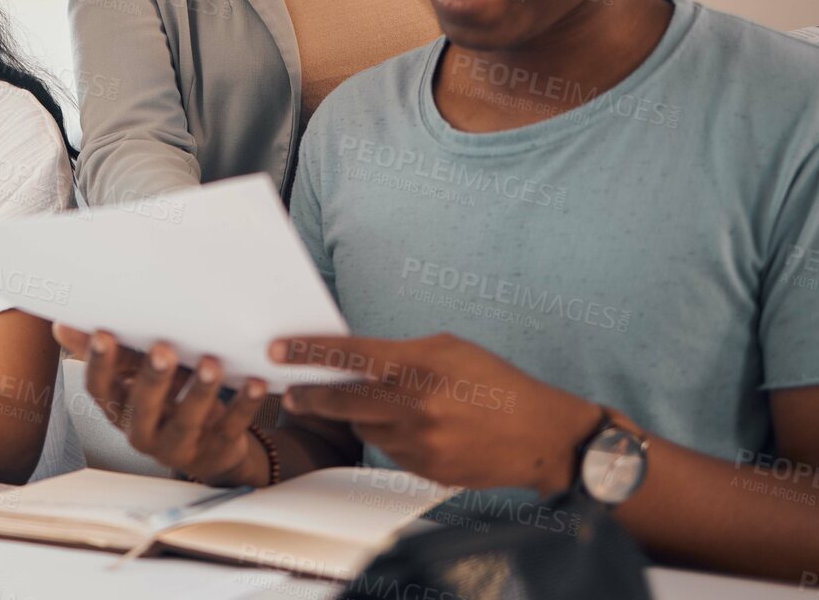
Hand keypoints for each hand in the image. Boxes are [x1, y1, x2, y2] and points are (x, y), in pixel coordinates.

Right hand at [53, 323, 269, 485]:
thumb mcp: (136, 378)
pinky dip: (244, 406)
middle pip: (142, 408)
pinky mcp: (217, 450)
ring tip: (211, 363)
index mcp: (120, 410)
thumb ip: (112, 354)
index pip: (101, 390)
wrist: (212, 448)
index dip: (99, 365)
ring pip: (187, 422)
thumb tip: (62, 326)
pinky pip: (230, 429)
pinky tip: (255, 383)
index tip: (103, 334)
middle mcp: (143, 433)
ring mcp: (180, 447)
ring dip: (199, 393)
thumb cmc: (168, 401)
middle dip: (152, 379)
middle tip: (162, 349)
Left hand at [272, 332, 600, 493]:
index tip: (278, 350)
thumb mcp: (449, 350)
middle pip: (341, 399)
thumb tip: (356, 359)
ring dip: (357, 416)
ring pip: (363, 427)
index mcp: (420, 364)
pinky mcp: (424, 468)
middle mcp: (414, 404)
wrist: (540, 436)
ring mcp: (418, 441)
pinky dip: (388, 436)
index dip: (308, 352)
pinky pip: (387, 449)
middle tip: (289, 392)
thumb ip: (401, 353)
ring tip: (377, 406)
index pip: (349, 354)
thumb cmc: (496, 383)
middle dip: (309, 395)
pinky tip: (412, 428)